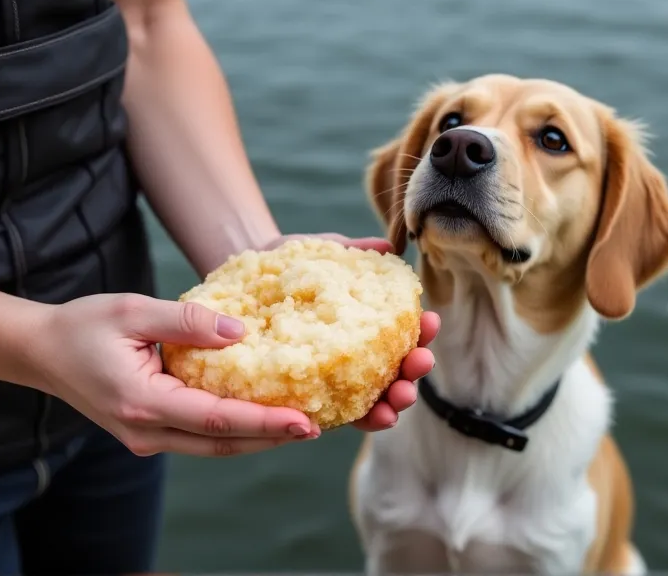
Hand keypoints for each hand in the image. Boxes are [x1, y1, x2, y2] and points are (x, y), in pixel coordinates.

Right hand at [28, 294, 318, 457]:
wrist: (43, 352)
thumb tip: (241, 331)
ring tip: (300, 425)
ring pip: (214, 445)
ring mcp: (148, 438)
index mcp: (143, 402)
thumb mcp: (132, 310)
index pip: (217, 418)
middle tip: (317, 426)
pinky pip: (202, 436)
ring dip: (257, 438)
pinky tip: (262, 417)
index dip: (264, 422)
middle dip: (272, 438)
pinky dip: (235, 430)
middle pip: (222, 442)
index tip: (305, 421)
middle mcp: (147, 431)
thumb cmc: (84, 326)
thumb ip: (187, 321)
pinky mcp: (152, 432)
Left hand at [262, 233, 439, 431]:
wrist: (236, 282)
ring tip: (398, 400)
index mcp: (364, 326)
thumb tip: (388, 247)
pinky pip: (340, 416)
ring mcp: (334, 382)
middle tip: (421, 362)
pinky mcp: (309, 399)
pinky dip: (362, 419)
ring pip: (374, 400)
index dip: (421, 332)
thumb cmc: (282, 267)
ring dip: (394, 404)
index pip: (401, 335)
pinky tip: (372, 416)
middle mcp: (355, 358)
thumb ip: (349, 251)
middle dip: (413, 372)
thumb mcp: (315, 252)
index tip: (431, 321)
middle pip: (394, 371)